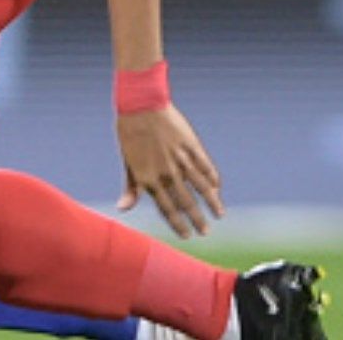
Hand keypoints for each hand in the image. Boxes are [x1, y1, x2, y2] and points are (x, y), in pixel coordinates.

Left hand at [115, 105, 224, 238]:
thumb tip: (123, 208)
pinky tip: (217, 188)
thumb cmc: (130, 134)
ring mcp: (181, 159)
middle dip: (197, 220)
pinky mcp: (191, 146)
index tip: (187, 236)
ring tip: (219, 215)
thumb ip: (130, 188)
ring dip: (212, 203)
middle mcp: (166, 172)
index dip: (178, 224)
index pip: (167, 209)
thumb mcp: (128, 162)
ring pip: (201, 187)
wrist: (141, 105)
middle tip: (205, 232)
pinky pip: (206, 167)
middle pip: (186, 203)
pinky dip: (213, 179)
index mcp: (149, 179)